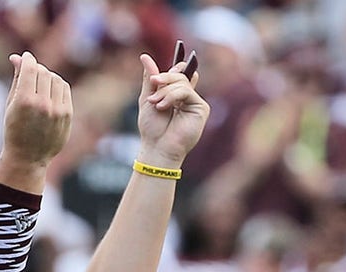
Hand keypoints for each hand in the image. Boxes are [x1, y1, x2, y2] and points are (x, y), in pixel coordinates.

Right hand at [0, 52, 72, 168]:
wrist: (28, 158)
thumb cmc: (14, 130)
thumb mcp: (10, 105)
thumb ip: (17, 79)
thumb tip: (18, 57)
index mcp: (24, 101)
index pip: (30, 68)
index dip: (27, 59)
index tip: (26, 57)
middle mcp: (43, 104)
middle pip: (43, 72)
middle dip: (35, 69)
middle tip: (30, 73)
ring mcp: (57, 110)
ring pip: (55, 78)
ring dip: (47, 76)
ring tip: (39, 85)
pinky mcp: (67, 114)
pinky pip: (64, 89)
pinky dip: (57, 86)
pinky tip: (49, 92)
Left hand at [136, 41, 209, 167]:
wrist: (157, 147)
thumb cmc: (152, 128)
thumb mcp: (147, 98)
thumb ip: (150, 78)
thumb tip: (144, 56)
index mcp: (176, 94)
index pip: (179, 73)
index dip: (176, 65)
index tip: (176, 50)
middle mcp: (187, 97)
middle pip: (179, 75)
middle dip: (165, 78)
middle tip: (153, 83)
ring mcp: (195, 102)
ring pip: (182, 82)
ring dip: (165, 91)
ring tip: (156, 104)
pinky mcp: (201, 108)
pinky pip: (187, 91)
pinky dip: (172, 96)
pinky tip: (163, 106)